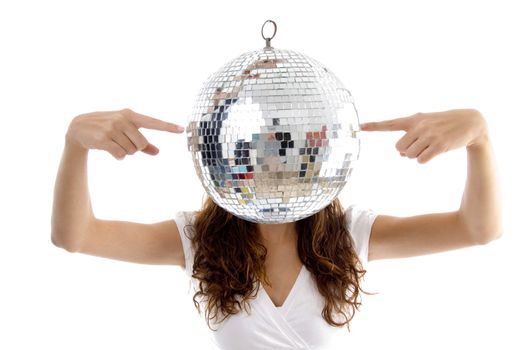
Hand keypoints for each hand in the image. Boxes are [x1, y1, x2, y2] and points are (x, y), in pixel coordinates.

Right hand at [66, 108, 184, 159]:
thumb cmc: (107, 128)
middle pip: (142, 144)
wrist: (79, 127)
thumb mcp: (124, 130)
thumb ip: (142, 142)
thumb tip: (158, 152)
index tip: (181, 130)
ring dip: (125, 152)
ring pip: (131, 151)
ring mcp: (112, 128)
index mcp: (130, 115)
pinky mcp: (103, 139)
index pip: (153, 122)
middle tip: (123, 143)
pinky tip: (110, 150)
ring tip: (114, 143)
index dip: (167, 127)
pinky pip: (120, 155)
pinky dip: (118, 157)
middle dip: (135, 148)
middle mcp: (122, 120)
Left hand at [359, 109, 488, 163]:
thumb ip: (410, 136)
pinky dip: (425, 160)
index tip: (359, 127)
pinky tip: (435, 151)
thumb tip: (401, 154)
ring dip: (417, 156)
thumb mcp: (425, 125)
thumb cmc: (443, 124)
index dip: (374, 126)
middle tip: (421, 144)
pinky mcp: (439, 145)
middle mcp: (419, 126)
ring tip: (430, 146)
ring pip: (409, 156)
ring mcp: (429, 135)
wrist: (470, 122)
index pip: (389, 123)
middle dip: (406, 151)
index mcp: (413, 119)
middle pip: (398, 148)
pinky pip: (421, 160)